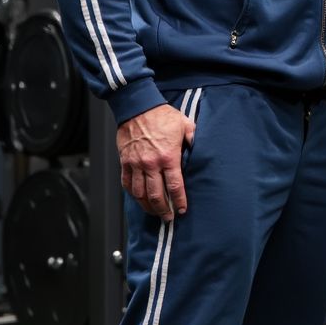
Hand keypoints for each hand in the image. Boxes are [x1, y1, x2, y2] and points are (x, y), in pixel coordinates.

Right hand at [117, 104, 195, 220]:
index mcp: (168, 157)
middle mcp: (151, 163)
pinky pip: (127, 183)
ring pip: (140, 193)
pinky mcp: (125, 161)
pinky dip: (132, 194)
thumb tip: (200, 148)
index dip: (179, 201)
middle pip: (156, 195)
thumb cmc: (162, 115)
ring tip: (154, 212)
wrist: (138, 107)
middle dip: (163, 210)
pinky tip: (139, 199)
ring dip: (147, 206)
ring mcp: (136, 163)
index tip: (181, 210)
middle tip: (168, 218)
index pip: (175, 186)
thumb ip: (193, 139)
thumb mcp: (185, 125)